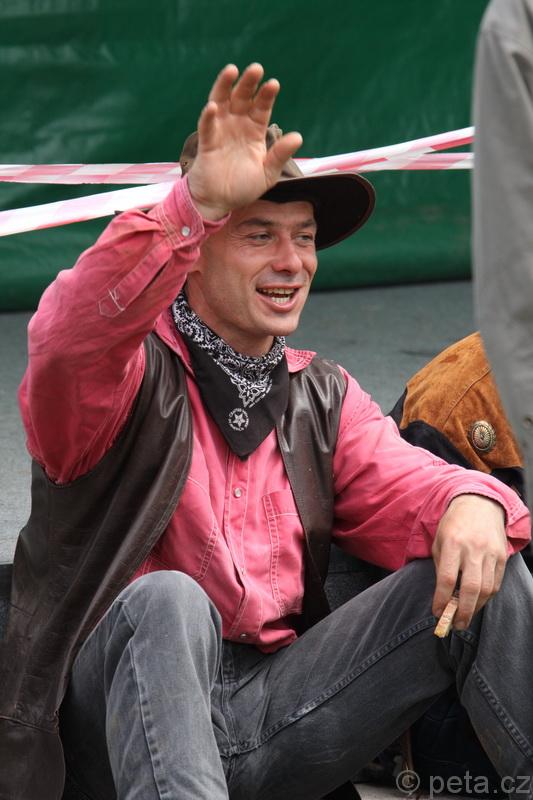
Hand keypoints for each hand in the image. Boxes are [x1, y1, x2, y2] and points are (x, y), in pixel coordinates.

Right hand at [187, 63, 302, 219]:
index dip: (266, 95)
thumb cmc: (243, 187)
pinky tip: (213, 106)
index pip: (261, 107)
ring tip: (232, 70)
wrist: (220, 202)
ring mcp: (221, 131)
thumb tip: (298, 136)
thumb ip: (280, 155)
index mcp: (254, 131)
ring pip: (222, 102)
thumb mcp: (267, 173)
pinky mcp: (207, 142)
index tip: (273, 84)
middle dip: (249, 83)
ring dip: (225, 86)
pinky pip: (207, 126)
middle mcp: (237, 125)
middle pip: (242, 98)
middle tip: (256, 69)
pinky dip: (209, 116)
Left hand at [431, 494, 507, 628]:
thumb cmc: (453, 524)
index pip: (446, 578)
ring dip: (475, 607)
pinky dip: (486, 596)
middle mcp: (473, 548)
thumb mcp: (439, 539)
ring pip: (486, 588)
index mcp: (452, 543)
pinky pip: (496, 582)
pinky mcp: (501, 556)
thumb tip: (443, 594)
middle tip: (455, 625)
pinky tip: (477, 602)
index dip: (441, 599)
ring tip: (465, 617)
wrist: (479, 504)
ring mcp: (490, 553)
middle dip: (462, 611)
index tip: (437, 612)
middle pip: (470, 588)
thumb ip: (440, 565)